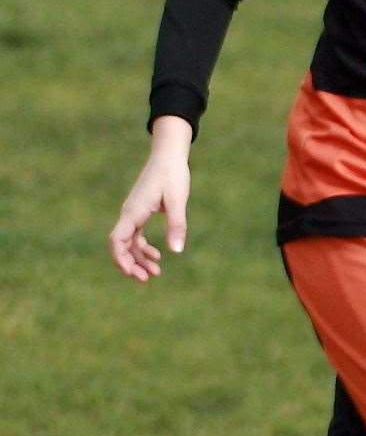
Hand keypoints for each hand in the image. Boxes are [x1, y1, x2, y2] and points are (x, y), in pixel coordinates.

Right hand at [109, 115, 194, 280]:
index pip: (117, 239)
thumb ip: (177, 224)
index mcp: (134, 212)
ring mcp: (134, 213)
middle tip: (146, 279)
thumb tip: (176, 251)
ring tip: (155, 273)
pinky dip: (144, 247)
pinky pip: (136, 235)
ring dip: (139, 258)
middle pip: (121, 245)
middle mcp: (129, 213)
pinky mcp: (141, 212)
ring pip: (129, 242)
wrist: (169, 156)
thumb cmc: (173, 175)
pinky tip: (157, 256)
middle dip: (130, 264)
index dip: (120, 258)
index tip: (131, 273)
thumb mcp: (178, 200)